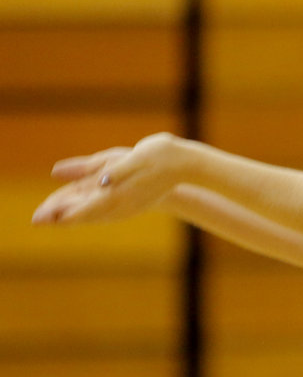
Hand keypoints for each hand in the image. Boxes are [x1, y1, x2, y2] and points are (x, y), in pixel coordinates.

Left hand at [32, 133, 183, 224]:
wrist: (190, 164)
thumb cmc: (163, 155)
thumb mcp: (133, 158)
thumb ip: (110, 170)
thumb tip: (93, 180)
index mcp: (120, 193)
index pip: (84, 208)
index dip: (60, 213)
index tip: (40, 219)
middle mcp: (124, 204)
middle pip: (87, 215)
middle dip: (62, 217)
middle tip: (37, 220)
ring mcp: (133, 205)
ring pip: (98, 216)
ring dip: (76, 217)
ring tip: (56, 218)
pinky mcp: (138, 202)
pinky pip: (110, 213)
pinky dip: (93, 214)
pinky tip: (91, 214)